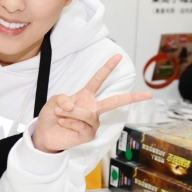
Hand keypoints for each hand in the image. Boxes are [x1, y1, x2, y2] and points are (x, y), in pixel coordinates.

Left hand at [32, 54, 151, 152]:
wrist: (44, 133)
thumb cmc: (51, 115)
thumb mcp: (54, 101)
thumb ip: (62, 98)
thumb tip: (72, 104)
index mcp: (86, 96)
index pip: (98, 80)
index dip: (107, 68)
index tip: (118, 56)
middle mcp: (93, 108)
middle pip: (115, 102)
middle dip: (132, 98)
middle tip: (147, 95)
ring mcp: (93, 122)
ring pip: (88, 114)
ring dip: (72, 112)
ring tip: (60, 112)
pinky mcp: (89, 134)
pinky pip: (83, 126)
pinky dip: (70, 123)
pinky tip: (63, 123)